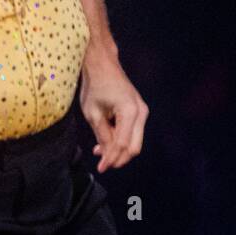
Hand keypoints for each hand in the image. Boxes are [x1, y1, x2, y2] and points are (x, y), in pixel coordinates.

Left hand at [80, 44, 148, 172]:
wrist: (103, 66)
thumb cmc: (95, 86)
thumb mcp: (93, 113)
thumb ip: (102, 135)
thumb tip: (106, 155)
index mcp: (129, 112)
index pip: (123, 143)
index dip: (112, 158)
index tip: (101, 168)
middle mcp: (141, 112)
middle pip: (134, 146)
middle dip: (118, 158)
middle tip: (102, 164)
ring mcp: (142, 112)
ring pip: (134, 141)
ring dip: (118, 150)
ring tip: (99, 151)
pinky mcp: (138, 112)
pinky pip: (132, 132)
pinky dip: (120, 140)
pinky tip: (105, 142)